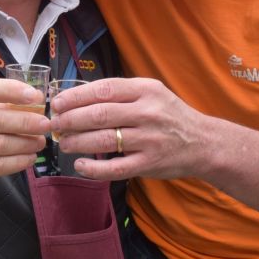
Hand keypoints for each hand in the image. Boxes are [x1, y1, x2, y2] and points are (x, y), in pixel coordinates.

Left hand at [45, 77, 205, 180]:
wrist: (204, 143)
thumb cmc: (170, 116)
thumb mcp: (152, 93)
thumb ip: (122, 93)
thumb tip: (78, 96)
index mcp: (146, 90)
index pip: (104, 90)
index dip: (76, 96)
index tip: (57, 103)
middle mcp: (147, 113)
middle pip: (100, 114)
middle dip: (70, 120)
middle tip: (55, 125)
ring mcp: (149, 140)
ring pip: (104, 140)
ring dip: (77, 142)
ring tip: (63, 143)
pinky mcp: (149, 164)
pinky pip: (115, 168)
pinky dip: (94, 169)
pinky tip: (80, 166)